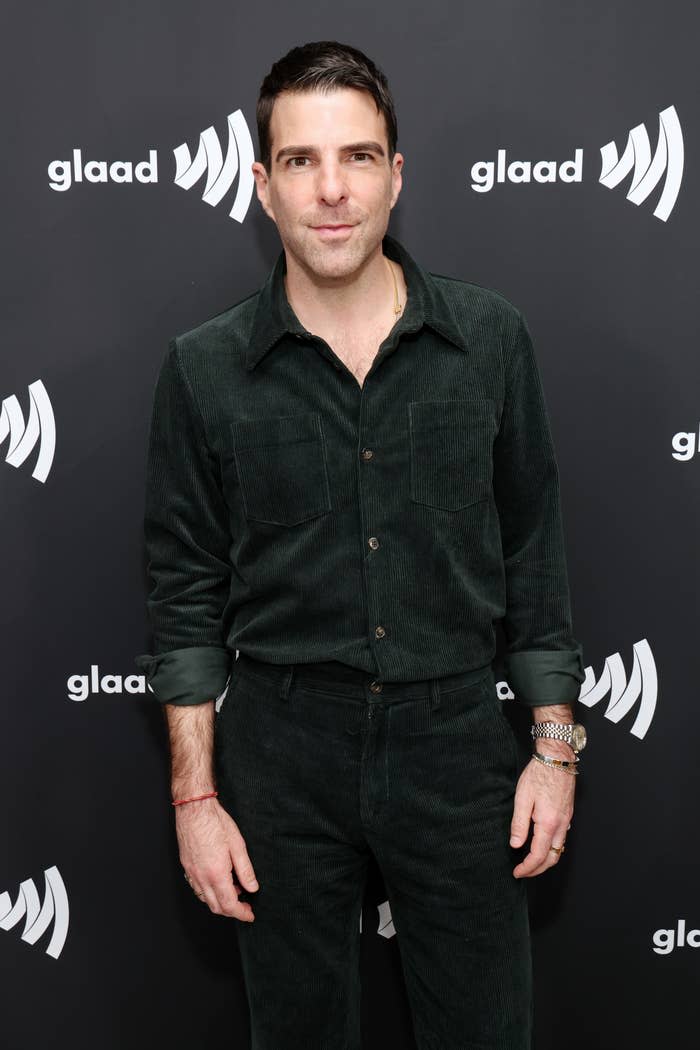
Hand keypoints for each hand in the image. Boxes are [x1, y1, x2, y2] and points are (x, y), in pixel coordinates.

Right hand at [176, 798, 258, 919]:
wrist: (194, 808)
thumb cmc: (216, 822)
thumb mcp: (238, 845)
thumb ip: (245, 870)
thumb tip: (253, 888)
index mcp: (216, 874)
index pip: (229, 905)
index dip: (241, 913)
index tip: (250, 915)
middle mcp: (201, 877)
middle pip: (216, 907)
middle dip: (231, 911)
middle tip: (245, 905)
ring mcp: (191, 873)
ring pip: (205, 899)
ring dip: (220, 902)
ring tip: (235, 890)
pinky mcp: (186, 867)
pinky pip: (197, 889)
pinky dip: (209, 893)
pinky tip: (219, 882)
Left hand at [509, 756, 574, 877]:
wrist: (557, 758)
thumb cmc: (539, 774)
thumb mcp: (522, 798)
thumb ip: (519, 824)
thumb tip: (515, 845)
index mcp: (548, 823)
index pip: (539, 855)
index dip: (528, 868)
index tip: (517, 872)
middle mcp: (561, 825)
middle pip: (553, 858)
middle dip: (538, 869)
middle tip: (523, 872)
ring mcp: (567, 820)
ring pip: (560, 849)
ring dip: (547, 860)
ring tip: (531, 862)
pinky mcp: (568, 813)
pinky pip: (562, 838)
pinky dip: (553, 848)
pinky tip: (542, 844)